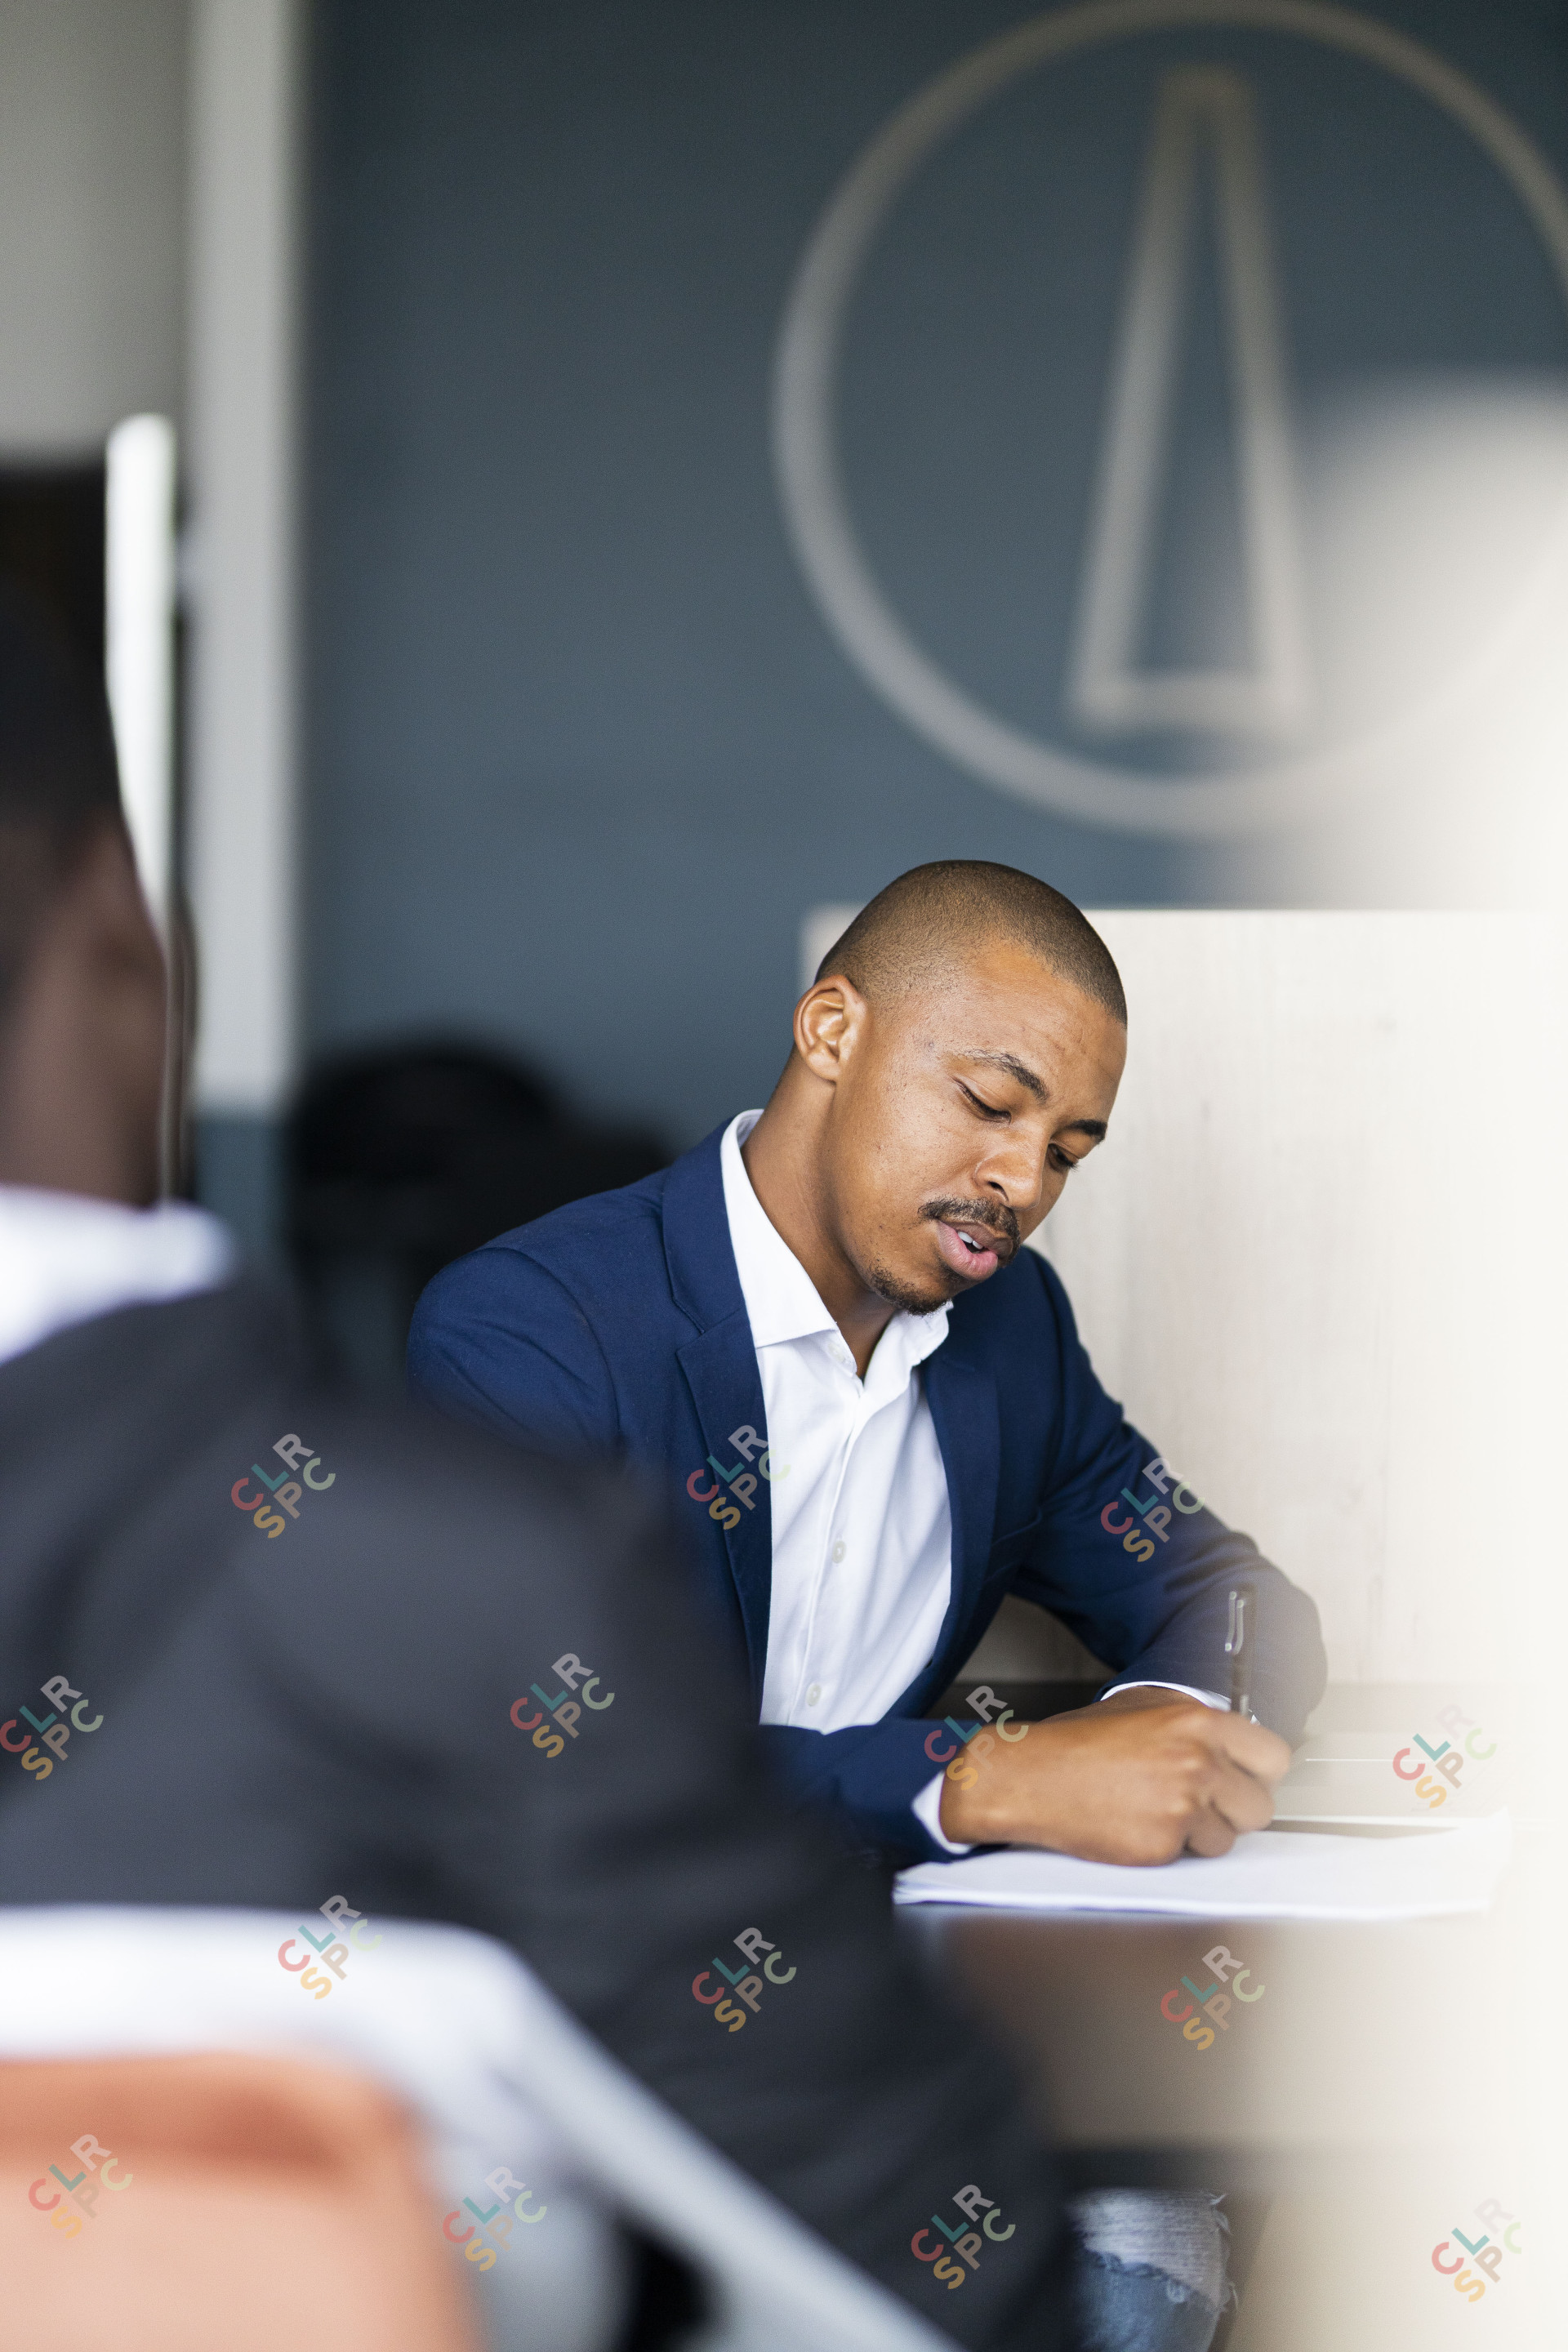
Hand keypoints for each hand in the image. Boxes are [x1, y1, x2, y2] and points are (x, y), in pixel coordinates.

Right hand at [938, 1694, 1290, 1862]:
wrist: (1030, 1776)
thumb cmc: (1076, 1742)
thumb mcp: (1140, 1707)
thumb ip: (1193, 1722)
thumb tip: (1230, 1739)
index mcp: (1197, 1723)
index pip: (1273, 1757)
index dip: (1259, 1772)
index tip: (1248, 1778)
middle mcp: (1197, 1763)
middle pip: (1260, 1806)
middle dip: (1234, 1809)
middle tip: (1204, 1803)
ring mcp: (1181, 1807)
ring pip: (1228, 1839)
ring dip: (1203, 1833)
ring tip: (1162, 1812)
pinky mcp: (1162, 1846)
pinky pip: (1190, 1858)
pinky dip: (1170, 1848)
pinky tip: (1139, 1825)